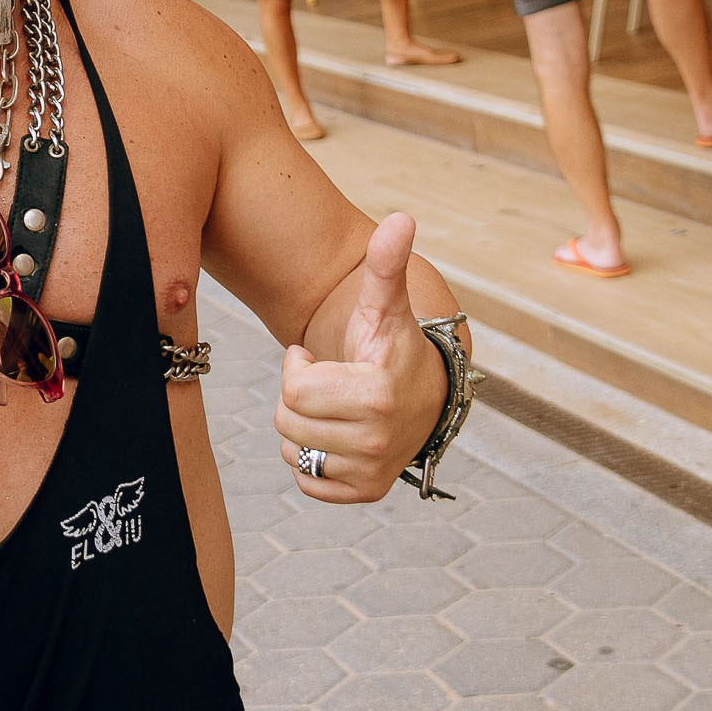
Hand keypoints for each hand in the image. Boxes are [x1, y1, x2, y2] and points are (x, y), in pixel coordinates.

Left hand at [275, 214, 445, 501]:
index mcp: (377, 394)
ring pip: (292, 451)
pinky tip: (337, 436)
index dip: (299, 368)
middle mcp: (378, 440)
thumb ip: (386, 265)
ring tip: (334, 407)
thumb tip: (400, 218)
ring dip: (302, 427)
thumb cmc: (392, 346)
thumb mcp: (384, 306)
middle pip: (288, 420)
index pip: (294, 389)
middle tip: (328, 383)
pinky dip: (311, 461)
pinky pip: (306, 481)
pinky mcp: (366, 492)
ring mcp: (373, 471)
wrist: (423, 396)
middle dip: (298, 396)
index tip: (321, 359)